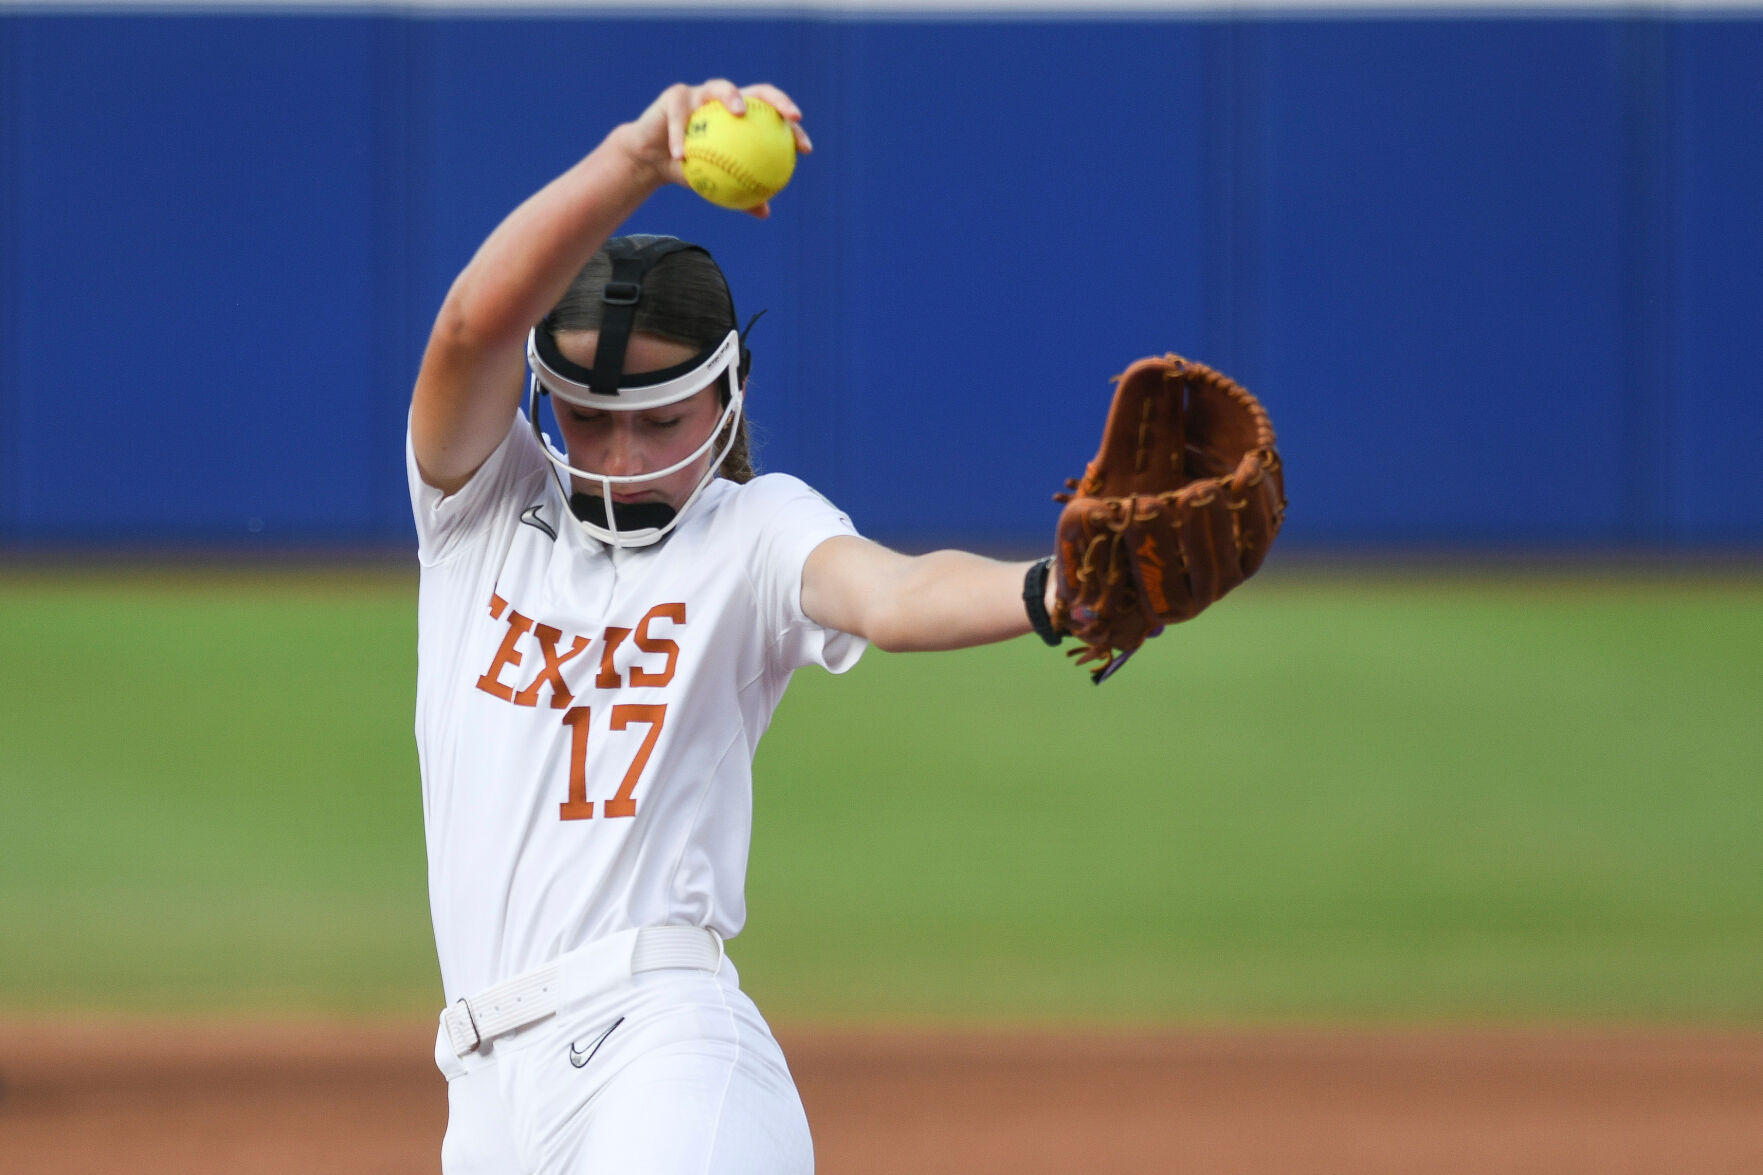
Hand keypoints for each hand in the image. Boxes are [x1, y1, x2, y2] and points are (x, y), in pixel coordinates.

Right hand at [616, 80, 812, 218]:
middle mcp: (725, 100)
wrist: (654, 158)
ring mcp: (701, 93)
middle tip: (790, 117)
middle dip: (778, 99)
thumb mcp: (715, 183)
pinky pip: (679, 117)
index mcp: (741, 117)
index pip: (774, 118)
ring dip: (731, 96)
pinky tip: (681, 154)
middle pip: (757, 91)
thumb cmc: (690, 169)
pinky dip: (680, 135)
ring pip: (720, 88)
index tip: (805, 148)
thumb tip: (764, 212)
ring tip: (739, 112)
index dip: (793, 129)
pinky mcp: (674, 96)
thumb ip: (739, 192)